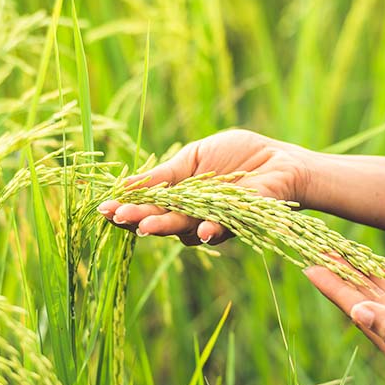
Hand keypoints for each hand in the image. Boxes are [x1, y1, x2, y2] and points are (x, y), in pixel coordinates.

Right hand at [98, 129, 313, 244]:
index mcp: (178, 197)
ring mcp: (213, 222)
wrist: (279, 160)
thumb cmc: (237, 155)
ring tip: (147, 225)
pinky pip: (221, 229)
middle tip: (120, 217)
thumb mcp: (194, 158)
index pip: (147, 205)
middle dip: (139, 219)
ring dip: (166, 226)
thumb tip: (126, 185)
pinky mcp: (240, 222)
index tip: (104, 208)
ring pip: (184, 229)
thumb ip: (165, 175)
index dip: (126, 207)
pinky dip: (210, 229)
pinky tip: (201, 229)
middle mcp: (192, 215)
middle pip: (160, 220)